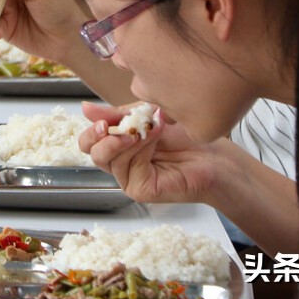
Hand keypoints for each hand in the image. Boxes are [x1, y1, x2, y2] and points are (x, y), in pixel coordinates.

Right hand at [78, 102, 223, 204]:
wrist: (214, 155)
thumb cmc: (185, 136)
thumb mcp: (145, 117)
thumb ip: (116, 115)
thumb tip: (85, 108)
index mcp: (119, 146)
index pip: (90, 141)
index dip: (92, 129)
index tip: (101, 118)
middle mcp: (121, 164)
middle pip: (92, 153)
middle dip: (101, 137)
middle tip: (114, 126)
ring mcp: (129, 179)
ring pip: (108, 160)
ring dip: (127, 139)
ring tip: (149, 128)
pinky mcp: (141, 190)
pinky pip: (128, 168)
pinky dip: (139, 150)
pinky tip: (154, 140)